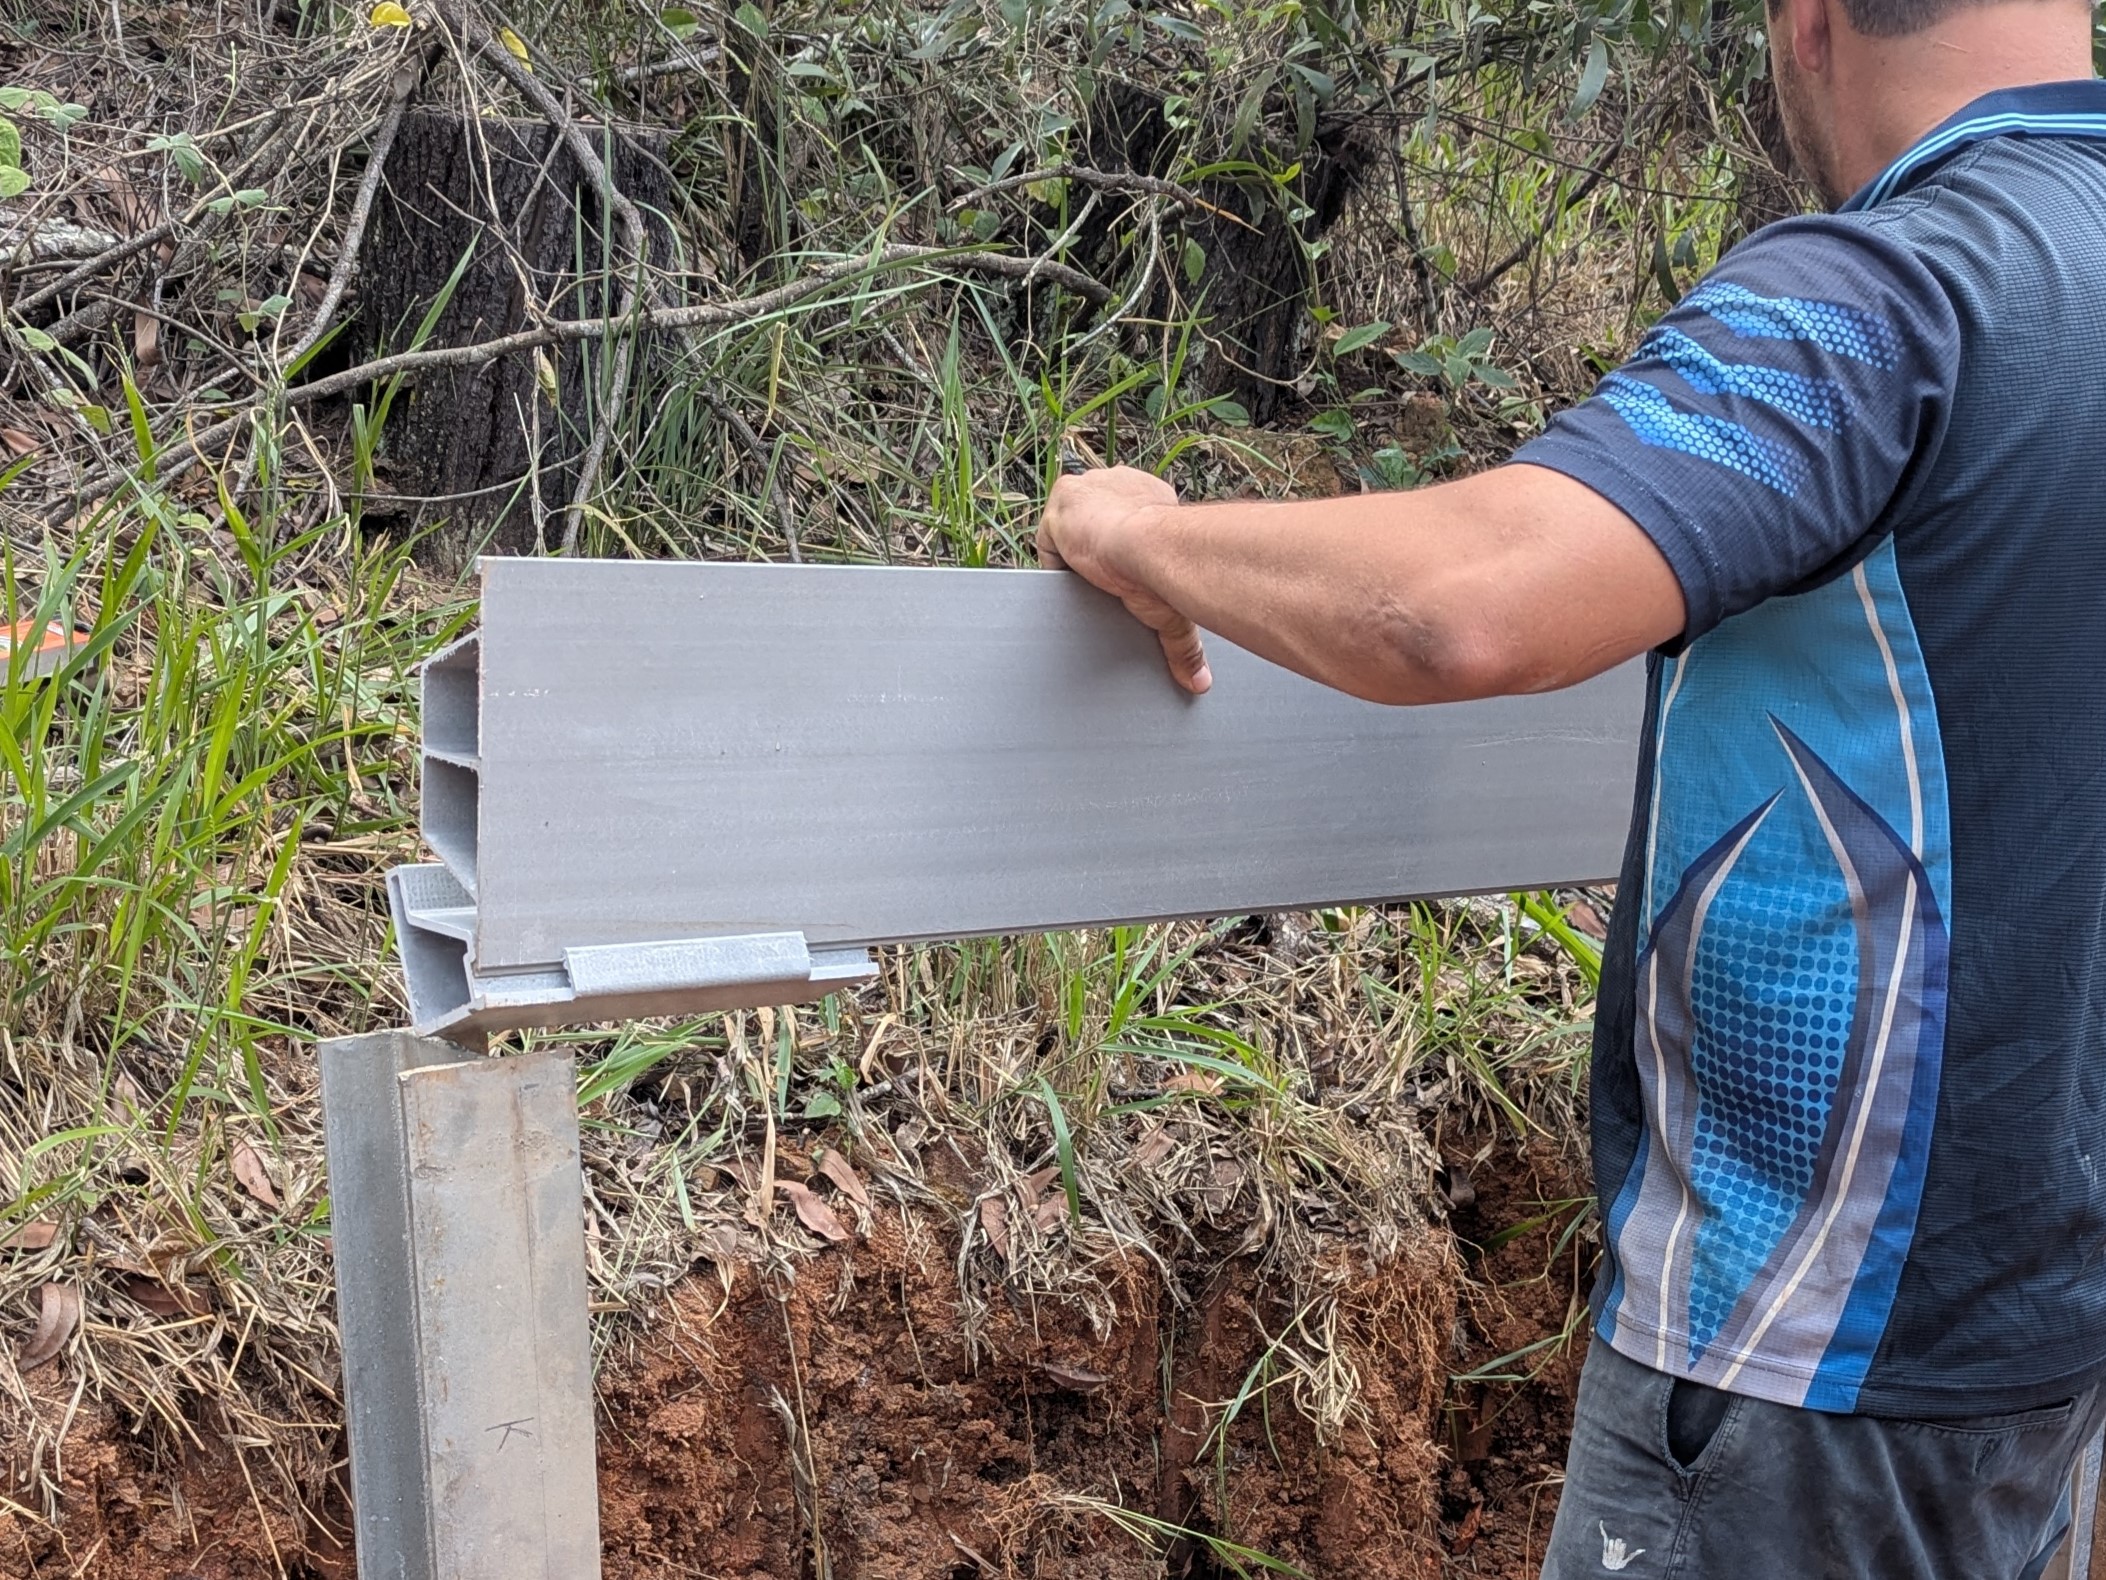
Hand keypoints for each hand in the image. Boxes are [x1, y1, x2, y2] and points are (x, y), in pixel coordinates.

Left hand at [1036, 466, 1211, 693]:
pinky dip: (1054, 560)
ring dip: (1072, 556)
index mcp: (1149, 496)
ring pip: (1067, 529)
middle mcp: (1118, 483)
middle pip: (1092, 524)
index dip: (1117, 551)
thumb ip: (1183, 641)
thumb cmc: (1171, 563)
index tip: (1121, 576)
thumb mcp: (1173, 603)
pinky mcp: (1062, 501)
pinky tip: (1069, 577)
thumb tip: (1200, 681)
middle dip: (1093, 549)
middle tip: (1104, 581)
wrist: (1150, 546)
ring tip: (1088, 585)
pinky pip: (1048, 536)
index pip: (1123, 523)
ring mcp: (1088, 489)